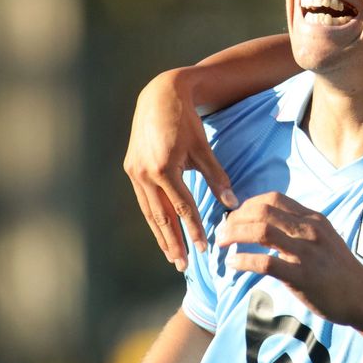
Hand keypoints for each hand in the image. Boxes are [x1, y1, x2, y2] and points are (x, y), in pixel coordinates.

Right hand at [123, 68, 238, 270]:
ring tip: (172, 256)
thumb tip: (232, 203)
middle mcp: (144, 173)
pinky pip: (144, 200)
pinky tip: (161, 231)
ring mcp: (134, 172)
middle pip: (160, 216)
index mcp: (163, 168)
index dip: (192, 228)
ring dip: (161, 235)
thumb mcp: (203, 148)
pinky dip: (153, 218)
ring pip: (149, 211)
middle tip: (183, 266)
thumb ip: (217, 176)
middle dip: (172, 242)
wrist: (158, 97)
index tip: (204, 248)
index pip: (181, 206)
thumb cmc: (185, 121)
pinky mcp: (130, 169)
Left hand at [217, 192, 362, 327]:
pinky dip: (243, 261)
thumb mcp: (325, 239)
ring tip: (221, 243)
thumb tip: (268, 226)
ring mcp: (307, 252)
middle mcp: (310, 230)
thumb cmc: (340, 271)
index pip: (274, 199)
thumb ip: (300, 230)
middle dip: (235, 218)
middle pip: (263, 211)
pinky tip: (233, 264)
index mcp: (313, 219)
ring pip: (261, 232)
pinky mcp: (302, 276)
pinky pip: (265, 263)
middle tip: (222, 231)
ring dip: (234, 235)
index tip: (235, 216)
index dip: (248, 204)